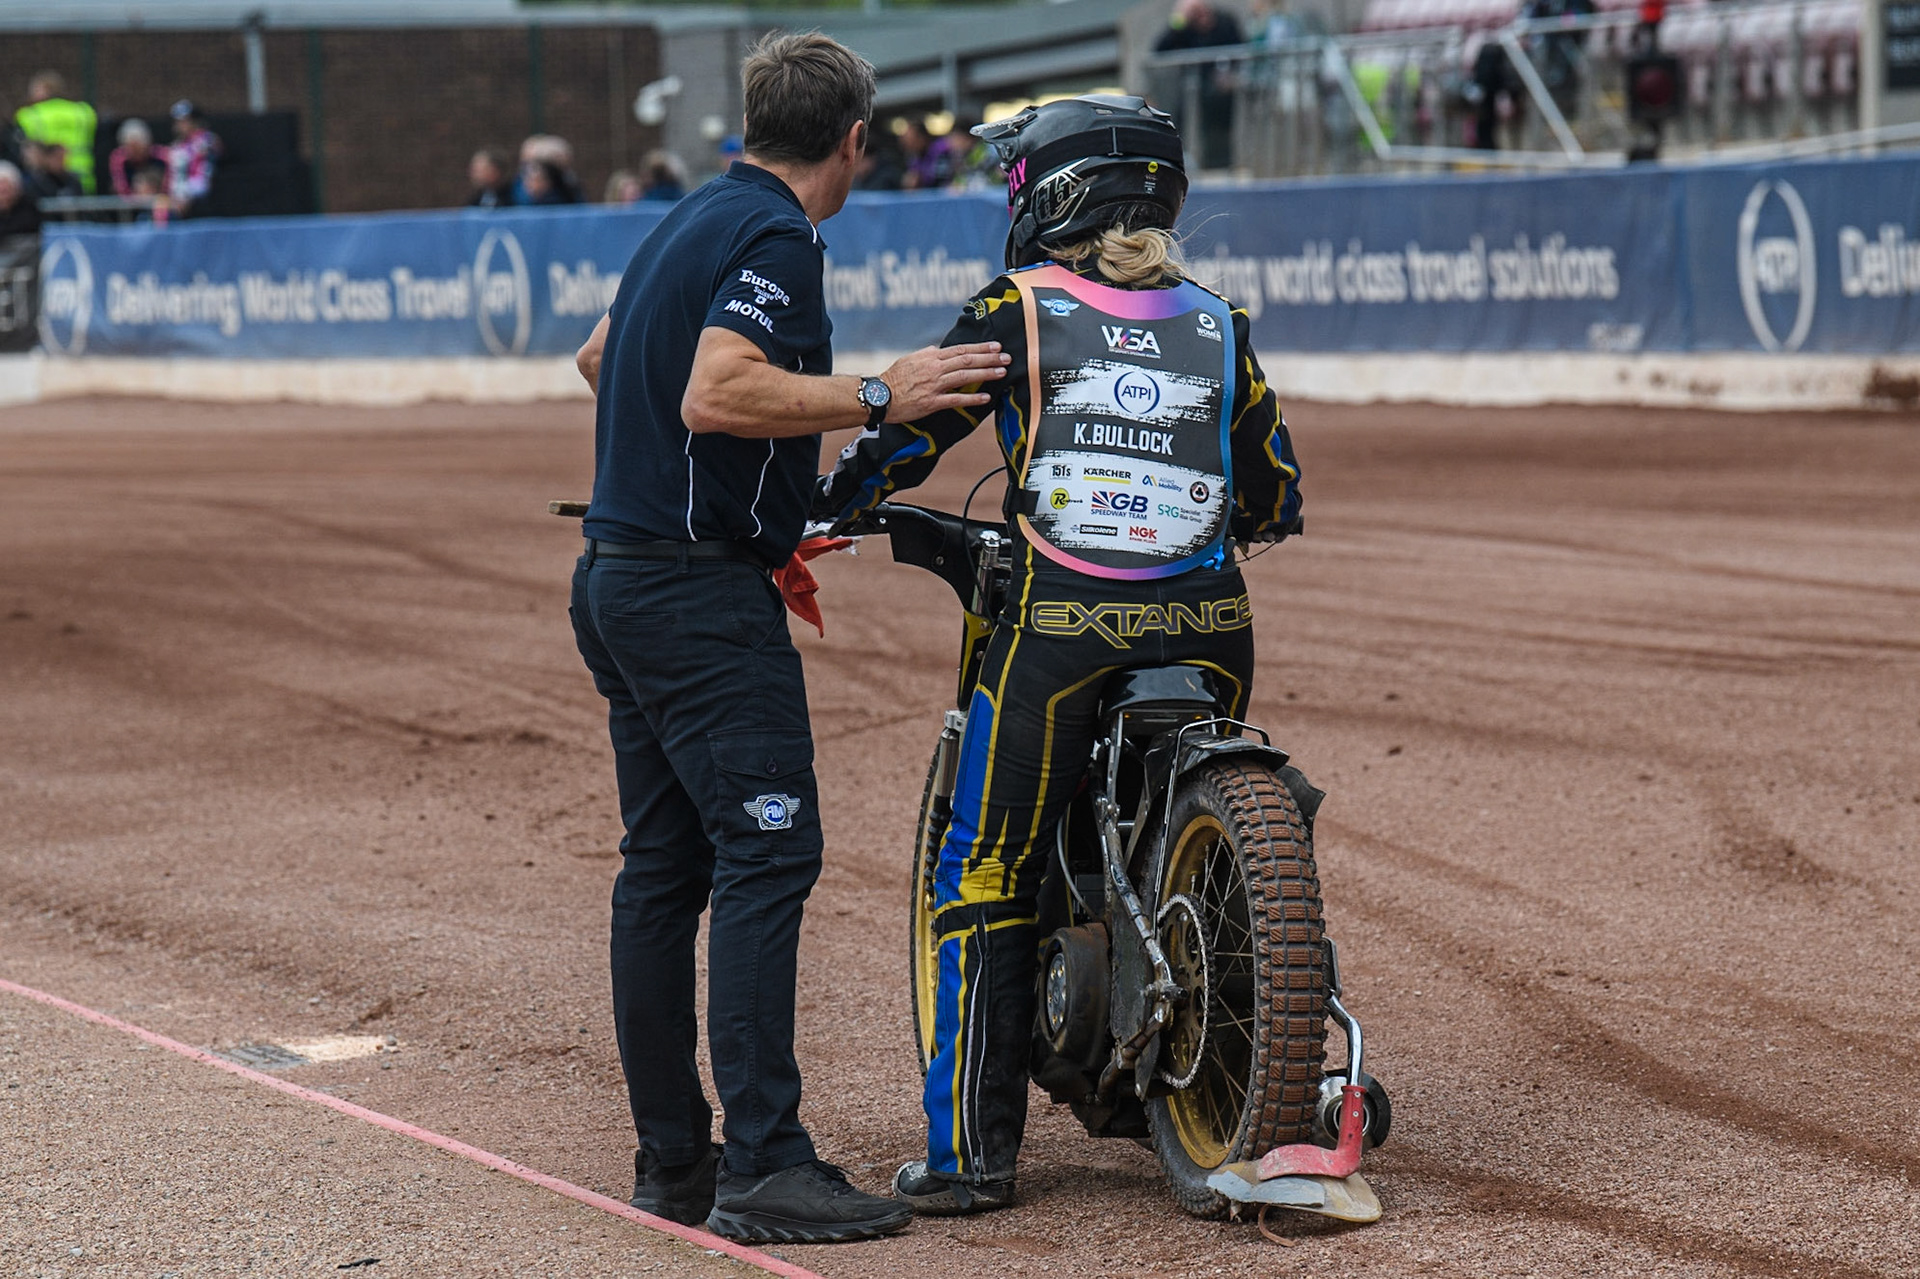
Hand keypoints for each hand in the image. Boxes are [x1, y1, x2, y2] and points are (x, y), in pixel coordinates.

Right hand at [878, 342, 1008, 422]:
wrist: (879, 396)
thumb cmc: (893, 378)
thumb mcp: (909, 359)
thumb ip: (926, 353)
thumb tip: (938, 348)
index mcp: (931, 356)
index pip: (961, 349)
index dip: (980, 347)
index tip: (996, 346)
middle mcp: (935, 368)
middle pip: (967, 360)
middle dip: (989, 358)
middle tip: (1007, 357)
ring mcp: (934, 385)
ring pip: (965, 376)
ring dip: (985, 373)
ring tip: (1002, 372)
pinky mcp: (932, 402)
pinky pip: (956, 399)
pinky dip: (972, 398)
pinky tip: (986, 397)